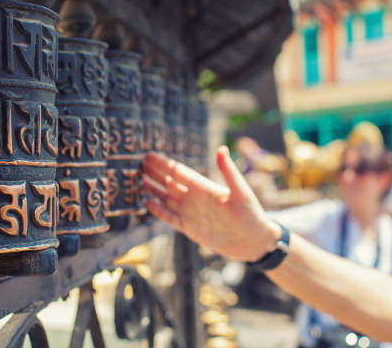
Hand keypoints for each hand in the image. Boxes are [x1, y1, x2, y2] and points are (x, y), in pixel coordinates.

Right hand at [142, 146, 281, 261]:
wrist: (254, 242)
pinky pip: (170, 217)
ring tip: (137, 181)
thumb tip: (222, 148)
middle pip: (169, 183)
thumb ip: (229, 172)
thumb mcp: (241, 192)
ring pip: (166, 198)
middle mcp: (195, 198)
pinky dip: (159, 211)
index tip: (148, 155)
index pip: (179, 172)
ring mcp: (191, 212)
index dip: (164, 164)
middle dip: (154, 173)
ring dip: (153, 189)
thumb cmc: (252, 215)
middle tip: (137, 164)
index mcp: (205, 187)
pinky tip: (147, 203)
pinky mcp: (189, 228)